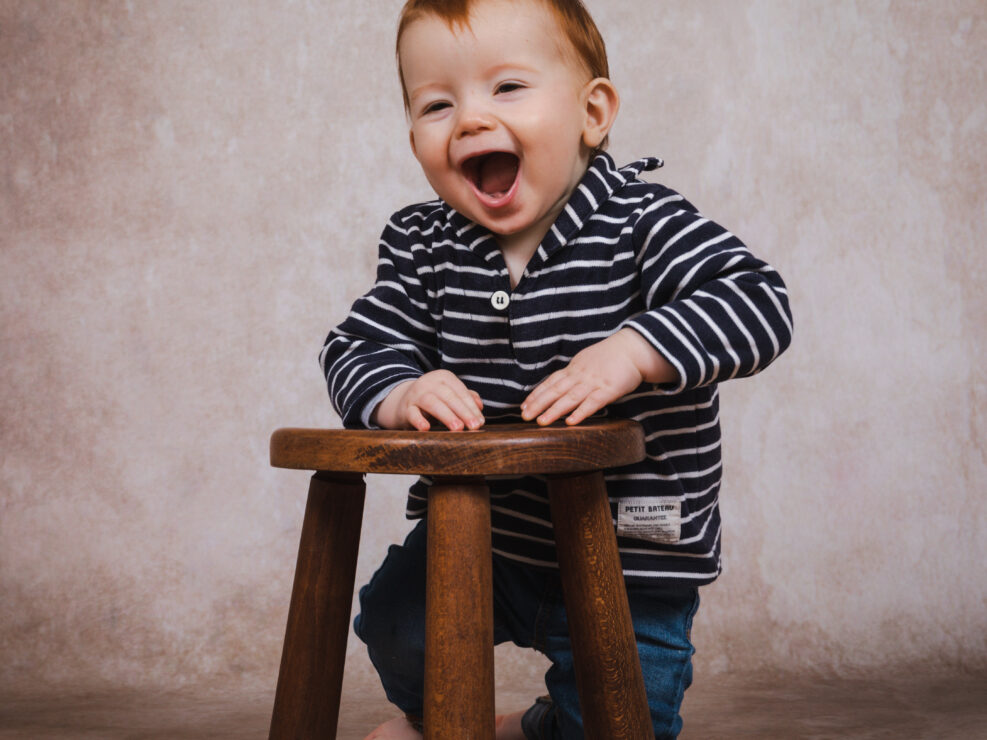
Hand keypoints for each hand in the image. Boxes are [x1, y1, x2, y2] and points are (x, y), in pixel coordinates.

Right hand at [373, 370, 483, 430]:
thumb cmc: (435, 398)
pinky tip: (426, 428)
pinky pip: (412, 413)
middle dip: (463, 412)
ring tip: (458, 428)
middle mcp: (429, 383)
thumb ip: (467, 397)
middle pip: (449, 396)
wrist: (404, 400)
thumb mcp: (450, 394)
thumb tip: (480, 406)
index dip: (471, 407)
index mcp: (444, 377)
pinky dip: (418, 420)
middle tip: (474, 426)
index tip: (480, 422)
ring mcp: (416, 395)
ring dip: (446, 415)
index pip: (461, 392)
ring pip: (432, 403)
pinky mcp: (405, 408)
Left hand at [521, 329, 675, 425]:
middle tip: (524, 416)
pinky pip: (592, 402)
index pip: (550, 382)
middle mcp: (580, 375)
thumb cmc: (612, 357)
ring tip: (541, 422)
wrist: (634, 348)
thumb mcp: (587, 361)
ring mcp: (594, 382)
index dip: (536, 394)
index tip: (523, 406)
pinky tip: (570, 422)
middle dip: (538, 404)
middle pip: (555, 390)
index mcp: (574, 368)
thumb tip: (561, 385)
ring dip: (554, 410)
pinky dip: (580, 412)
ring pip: (570, 398)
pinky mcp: (609, 389)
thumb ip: (575, 373)